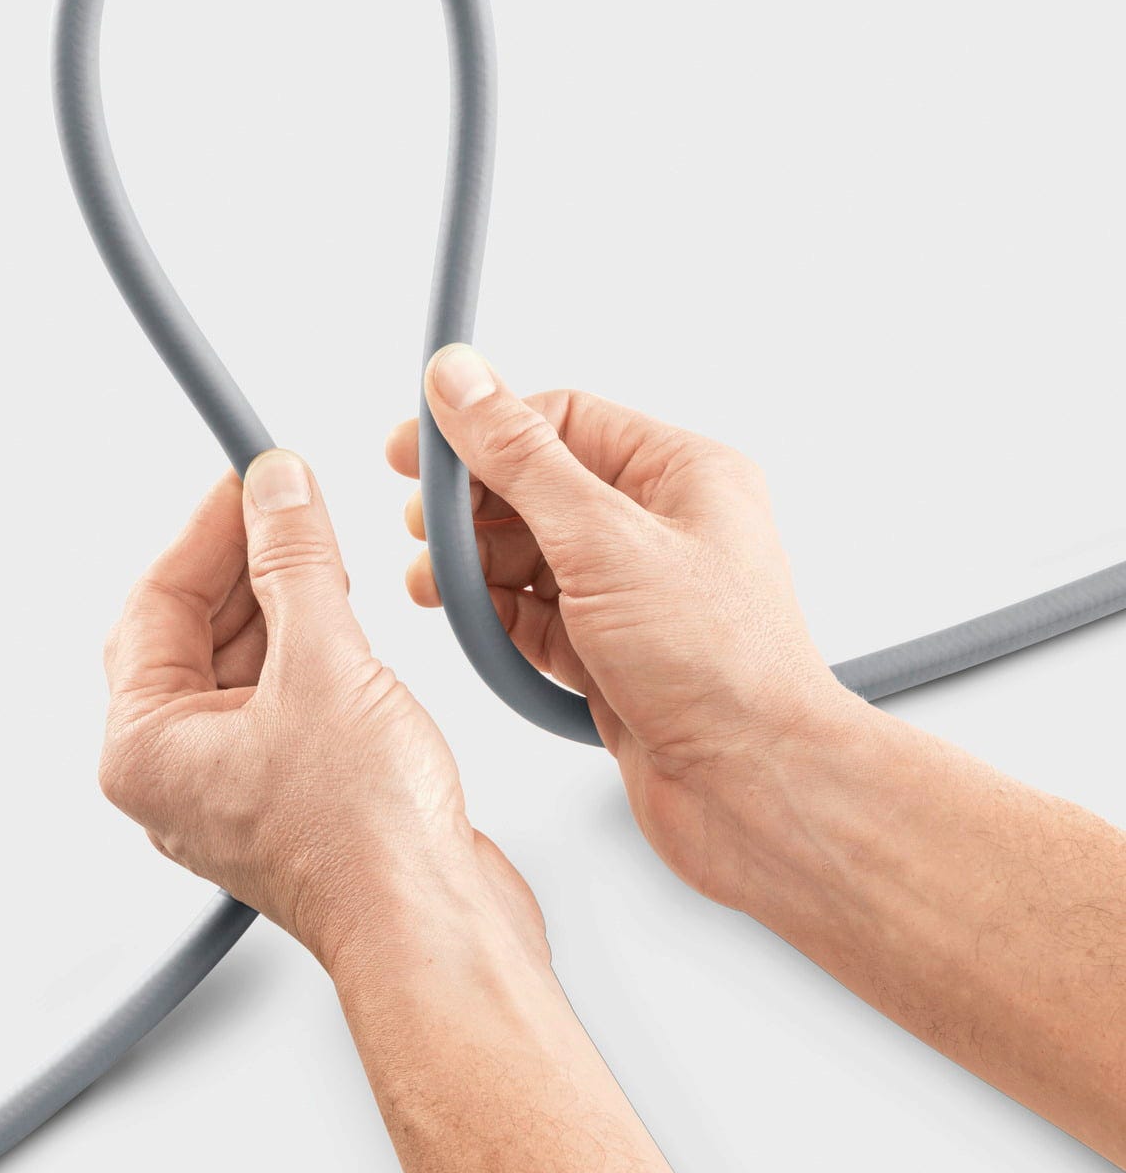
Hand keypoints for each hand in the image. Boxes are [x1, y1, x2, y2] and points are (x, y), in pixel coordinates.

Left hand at [99, 450, 542, 971]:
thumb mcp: (324, 663)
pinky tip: (341, 615)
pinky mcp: (293, 792)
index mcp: (147, 748)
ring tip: (320, 548)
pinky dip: (306, 647)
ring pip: (239, 663)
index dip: (206, 528)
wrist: (436, 927)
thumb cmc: (366, 838)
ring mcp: (236, 786)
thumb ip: (295, 562)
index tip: (249, 476)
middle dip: (242, 560)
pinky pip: (281, 696)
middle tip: (287, 500)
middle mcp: (179, 772)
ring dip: (278, 601)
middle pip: (191, 631)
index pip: (156, 602)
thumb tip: (276, 488)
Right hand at [387, 346, 859, 902]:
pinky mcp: (613, 654)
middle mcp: (661, 529)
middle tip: (421, 522)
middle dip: (473, 506)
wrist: (756, 791)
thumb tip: (462, 382)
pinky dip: (498, 617)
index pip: (562, 422)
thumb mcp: (603, 539)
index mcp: (681, 476)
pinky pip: (538, 617)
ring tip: (434, 582)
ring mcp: (636, 595)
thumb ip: (521, 459)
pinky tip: (470, 621)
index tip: (415, 447)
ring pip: (532, 556)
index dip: (484, 429)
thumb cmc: (721, 665)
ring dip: (476, 566)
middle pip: (539, 489)